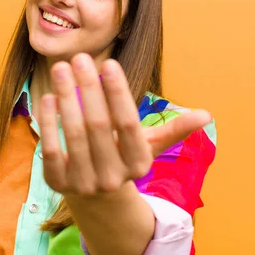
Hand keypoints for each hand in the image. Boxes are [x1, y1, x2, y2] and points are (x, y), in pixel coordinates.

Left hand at [39, 53, 212, 197]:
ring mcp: (83, 183)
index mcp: (138, 164)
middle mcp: (112, 177)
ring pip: (73, 134)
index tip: (109, 63)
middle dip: (88, 88)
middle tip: (79, 58)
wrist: (96, 196)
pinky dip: (47, 123)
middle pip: (98, 126)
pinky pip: (50, 150)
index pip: (128, 124)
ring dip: (66, 97)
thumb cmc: (123, 156)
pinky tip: (48, 97)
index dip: (118, 93)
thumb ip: (174, 129)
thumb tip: (207, 115)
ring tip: (60, 68)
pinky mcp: (57, 184)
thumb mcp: (149, 145)